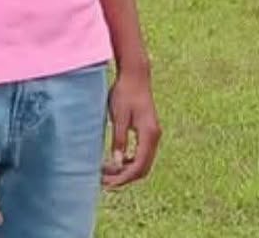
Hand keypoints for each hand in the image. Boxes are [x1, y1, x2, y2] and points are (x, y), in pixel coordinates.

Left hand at [102, 66, 160, 189]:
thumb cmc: (125, 92)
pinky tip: (115, 161)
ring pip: (142, 162)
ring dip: (126, 170)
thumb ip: (119, 139)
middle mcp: (154, 137)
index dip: (123, 178)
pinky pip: (142, 153)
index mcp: (149, 134)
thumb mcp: (119, 115)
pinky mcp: (148, 131)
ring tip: (106, 173)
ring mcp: (153, 134)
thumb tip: (116, 162)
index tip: (107, 183)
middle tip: (103, 181)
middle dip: (123, 177)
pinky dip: (129, 161)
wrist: (135, 75)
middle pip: (142, 168)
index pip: (138, 166)